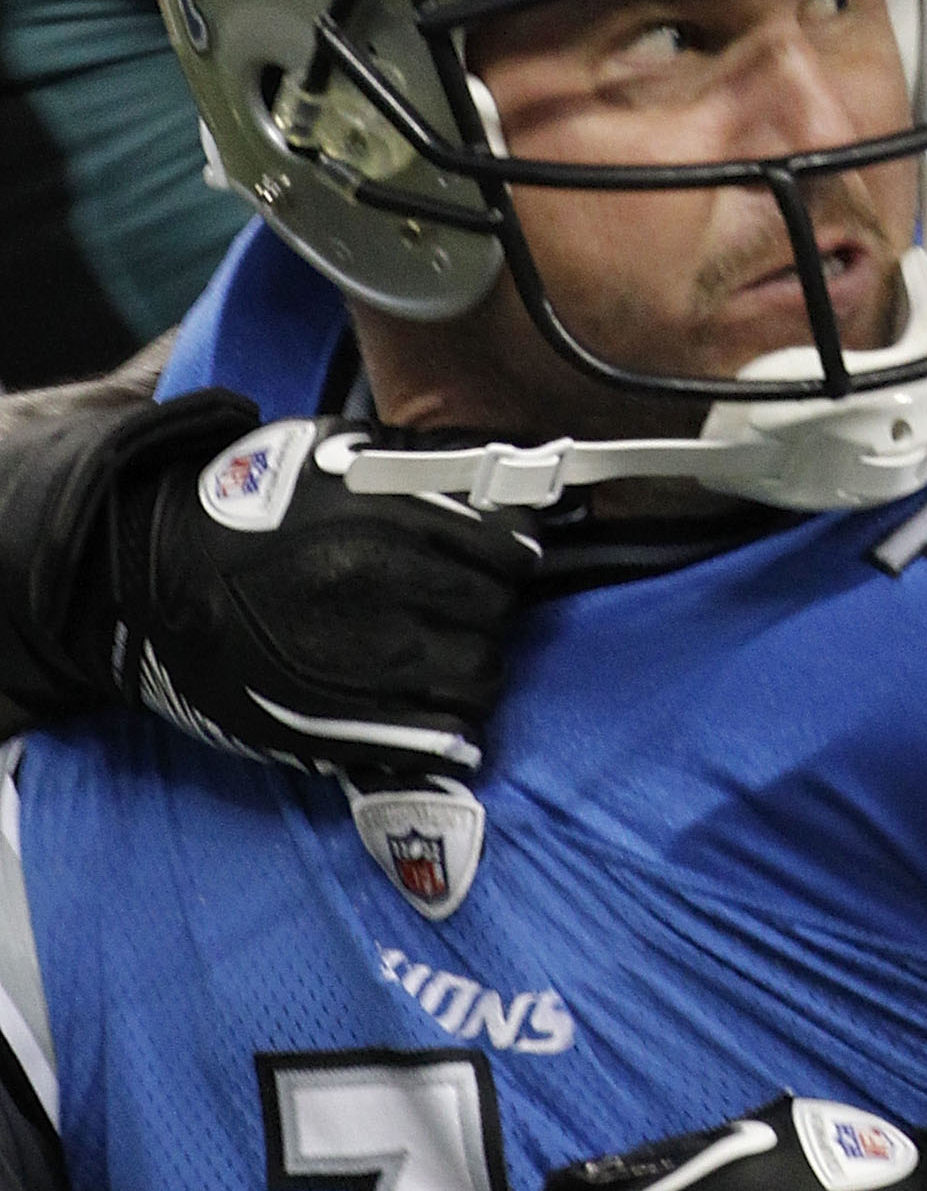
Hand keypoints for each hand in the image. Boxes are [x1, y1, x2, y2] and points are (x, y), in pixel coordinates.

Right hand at [0, 393, 540, 787]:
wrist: (149, 578)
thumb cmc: (243, 509)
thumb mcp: (330, 455)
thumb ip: (420, 463)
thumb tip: (505, 471)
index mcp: (382, 524)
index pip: (506, 549)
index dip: (513, 554)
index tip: (507, 558)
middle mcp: (378, 594)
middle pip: (497, 613)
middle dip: (490, 607)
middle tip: (468, 604)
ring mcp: (359, 665)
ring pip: (479, 676)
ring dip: (475, 663)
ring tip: (449, 651)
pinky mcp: (336, 722)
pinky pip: (439, 735)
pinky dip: (451, 723)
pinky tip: (438, 704)